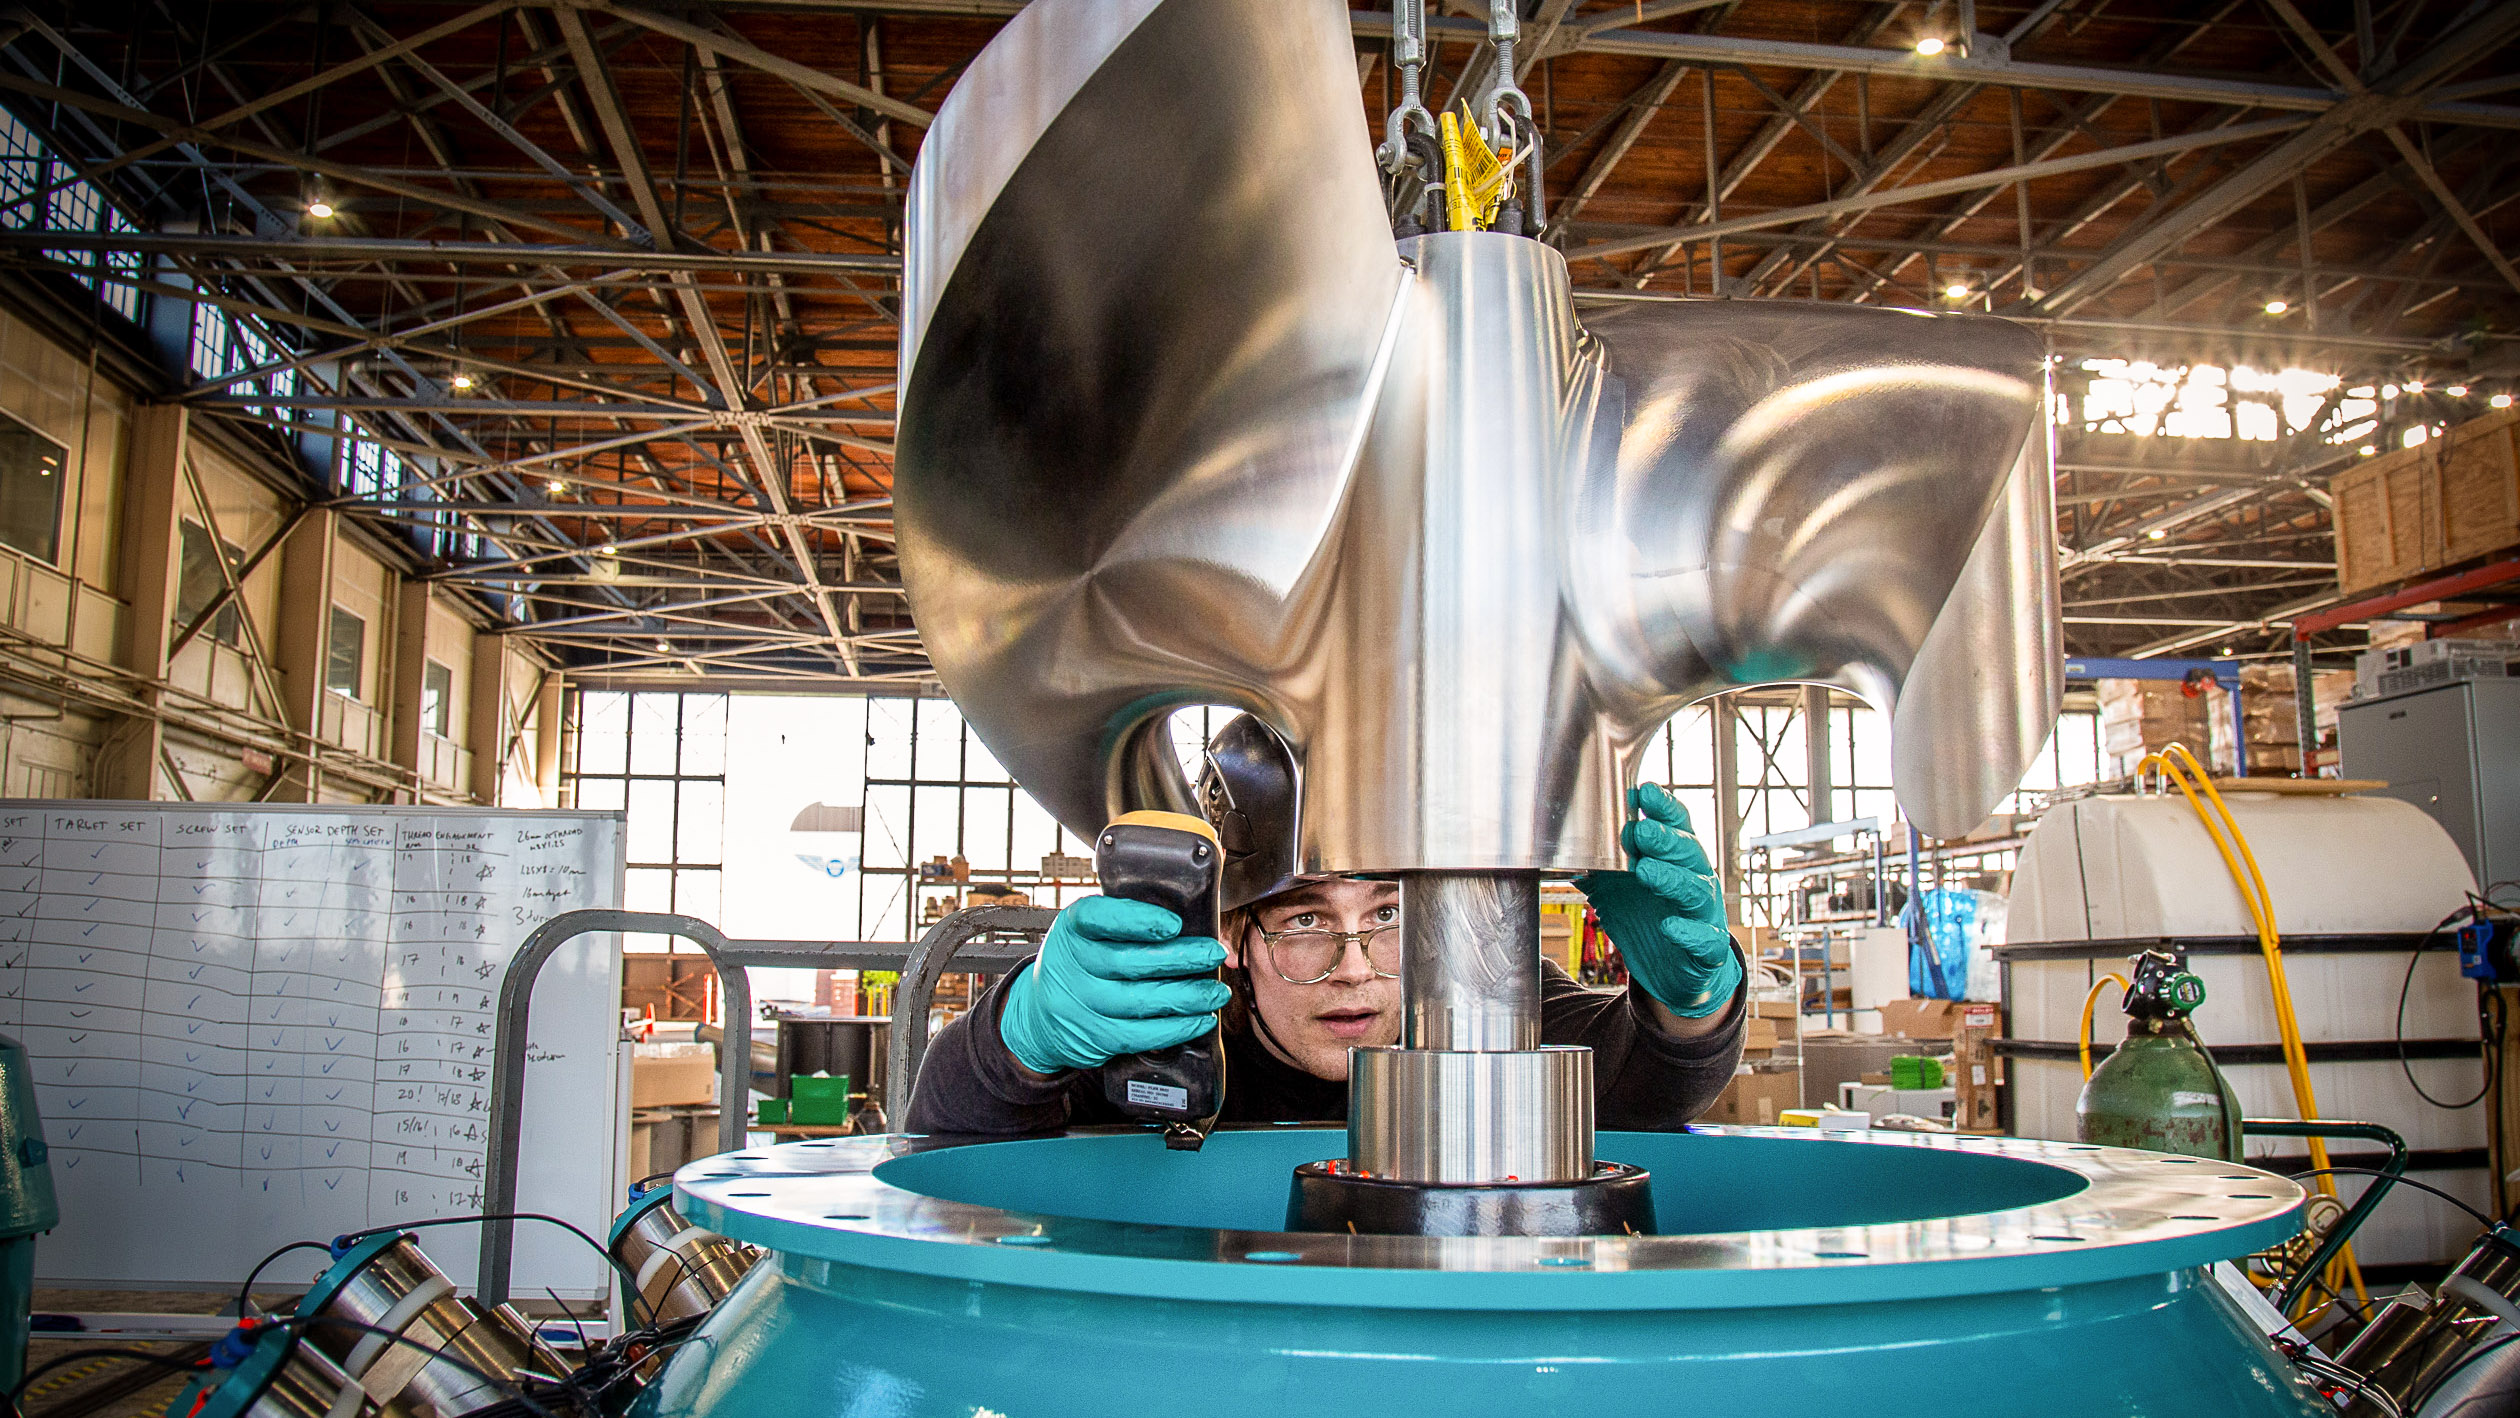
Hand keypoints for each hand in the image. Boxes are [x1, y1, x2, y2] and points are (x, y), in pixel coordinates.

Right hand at [997, 895, 1231, 1074]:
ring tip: (1216, 990)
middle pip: (1129, 962)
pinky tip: (1200, 1019)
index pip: (1099, 918)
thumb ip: (1127, 922)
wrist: (1037, 1015)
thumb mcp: (1087, 932)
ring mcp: (1081, 1004)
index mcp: (1073, 928)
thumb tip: (1192, 922)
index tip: (1173, 924)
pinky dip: (1177, 1028)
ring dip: (1187, 997)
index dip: (1138, 921)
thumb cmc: (1078, 963)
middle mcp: (1072, 965)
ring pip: (1141, 1001)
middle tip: (1213, 954)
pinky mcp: (1095, 1038)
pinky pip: (1141, 1034)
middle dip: (1180, 959)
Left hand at [1574, 785, 1742, 1017]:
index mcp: (1677, 858)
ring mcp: (1705, 913)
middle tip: (1641, 831)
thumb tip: (1558, 845)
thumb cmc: (1649, 917)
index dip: (1664, 807)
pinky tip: (1670, 926)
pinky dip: (1689, 933)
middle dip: (1665, 839)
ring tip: (1646, 870)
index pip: (1677, 825)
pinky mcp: (1709, 947)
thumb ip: (1598, 865)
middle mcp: (1696, 879)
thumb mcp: (1619, 888)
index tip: (1645, 791)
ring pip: (1696, 890)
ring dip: (1672, 879)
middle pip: (1688, 851)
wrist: (1676, 972)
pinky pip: (1705, 939)